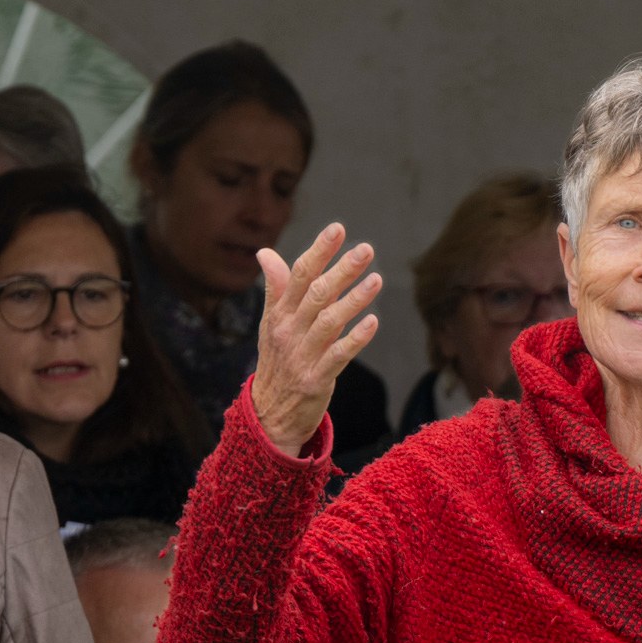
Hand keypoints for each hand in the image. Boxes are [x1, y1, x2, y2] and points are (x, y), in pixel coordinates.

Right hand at [250, 224, 382, 454]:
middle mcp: (288, 330)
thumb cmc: (277, 361)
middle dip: (341, 269)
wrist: (269, 414)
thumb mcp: (270, 323)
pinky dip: (355, 338)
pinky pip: (338, 355)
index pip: (298, 275)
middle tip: (366, 249)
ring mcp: (301, 355)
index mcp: (279, 314)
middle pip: (316, 293)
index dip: (319, 251)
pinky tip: (373, 322)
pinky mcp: (315, 379)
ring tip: (376, 280)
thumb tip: (265, 252)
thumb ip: (275, 288)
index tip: (338, 228)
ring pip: (328, 321)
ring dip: (354, 300)